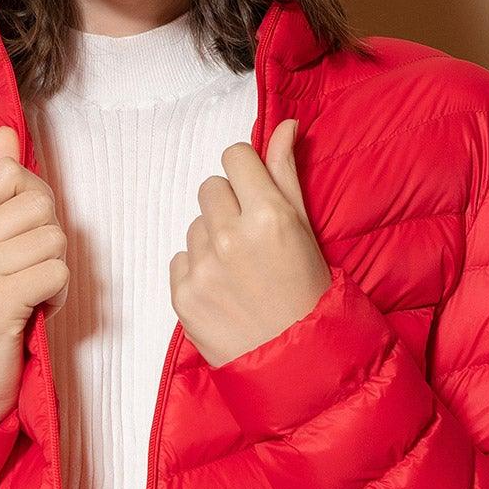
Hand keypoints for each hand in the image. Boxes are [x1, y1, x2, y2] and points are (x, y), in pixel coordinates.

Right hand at [0, 125, 69, 422]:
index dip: (36, 198)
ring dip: (56, 269)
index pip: (8, 175)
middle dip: (51, 238)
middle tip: (31, 270)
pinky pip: (57, 274)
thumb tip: (8, 134)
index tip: (28, 231)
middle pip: (39, 205)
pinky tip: (38, 310)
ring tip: (32, 292)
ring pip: (54, 239)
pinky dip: (59, 295)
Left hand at [170, 117, 331, 368]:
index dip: (245, 172)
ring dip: (212, 240)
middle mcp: (231, 237)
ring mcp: (203, 267)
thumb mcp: (306, 230)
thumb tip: (286, 125)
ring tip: (240, 272)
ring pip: (195, 224)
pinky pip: (181, 258)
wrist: (296, 363)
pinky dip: (198, 270)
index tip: (255, 193)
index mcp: (268, 215)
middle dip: (228, 206)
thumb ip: (287, 173)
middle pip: (210, 187)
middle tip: (252, 241)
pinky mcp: (182, 294)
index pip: (233, 156)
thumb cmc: (308, 293)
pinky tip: (225, 291)